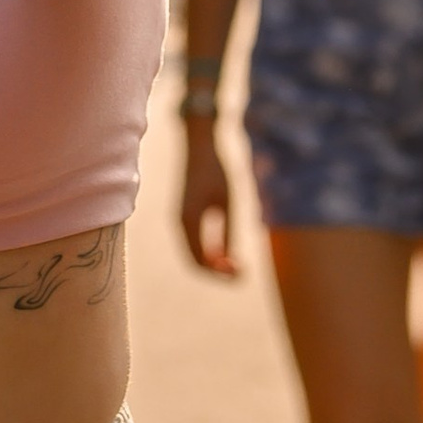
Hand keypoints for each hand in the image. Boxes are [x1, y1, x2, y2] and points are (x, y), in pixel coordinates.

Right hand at [178, 123, 244, 277]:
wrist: (199, 147)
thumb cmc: (216, 171)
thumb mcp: (227, 203)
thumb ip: (228, 232)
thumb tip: (232, 261)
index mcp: (189, 220)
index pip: (200, 260)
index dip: (220, 273)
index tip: (242, 273)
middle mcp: (181, 223)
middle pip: (194, 261)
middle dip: (217, 272)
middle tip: (241, 275)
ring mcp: (181, 220)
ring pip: (193, 254)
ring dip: (213, 264)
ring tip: (236, 266)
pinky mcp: (185, 215)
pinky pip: (193, 243)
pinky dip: (208, 253)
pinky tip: (225, 253)